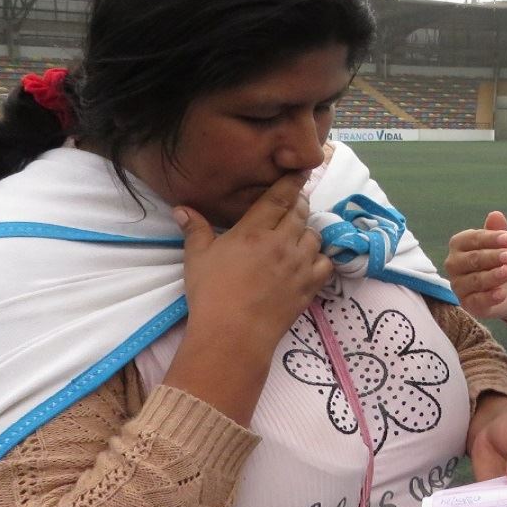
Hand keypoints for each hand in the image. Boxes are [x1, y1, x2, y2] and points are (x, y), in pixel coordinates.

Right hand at [176, 174, 334, 351]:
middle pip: (300, 213)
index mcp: (254, 230)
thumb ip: (194, 229)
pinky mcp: (309, 286)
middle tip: (294, 204)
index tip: (300, 172)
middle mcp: (282, 242)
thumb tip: (181, 208)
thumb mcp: (197, 257)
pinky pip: (325, 263)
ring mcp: (299, 264)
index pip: (280, 197)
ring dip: (307, 231)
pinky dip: (321, 259)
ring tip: (298, 235)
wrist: (233, 334)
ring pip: (314, 236)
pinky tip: (311, 260)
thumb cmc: (211, 293)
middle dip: (299, 204)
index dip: (292, 182)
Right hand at [446, 211, 506, 320]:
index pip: (473, 239)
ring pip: (474, 280)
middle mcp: (454, 264)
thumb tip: (495, 215)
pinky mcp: (467, 304)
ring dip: (493, 276)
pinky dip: (489, 297)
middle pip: (472, 260)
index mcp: (459, 243)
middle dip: (493, 257)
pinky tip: (502, 293)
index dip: (491, 238)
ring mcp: (458, 285)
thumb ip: (500, 230)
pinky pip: (476, 301)